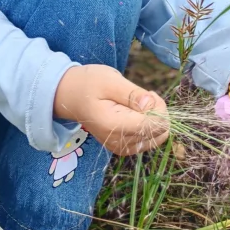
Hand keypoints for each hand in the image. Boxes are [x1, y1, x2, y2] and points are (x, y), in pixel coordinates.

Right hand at [53, 64, 169, 155]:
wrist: (70, 96)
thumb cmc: (88, 84)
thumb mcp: (110, 80)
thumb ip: (132, 94)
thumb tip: (152, 104)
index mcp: (115, 126)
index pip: (155, 126)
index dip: (159, 107)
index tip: (147, 93)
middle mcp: (120, 143)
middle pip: (159, 132)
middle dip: (158, 111)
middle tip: (143, 95)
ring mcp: (121, 148)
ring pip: (157, 137)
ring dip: (154, 117)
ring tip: (138, 102)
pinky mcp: (124, 147)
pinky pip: (148, 139)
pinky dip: (148, 124)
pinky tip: (136, 111)